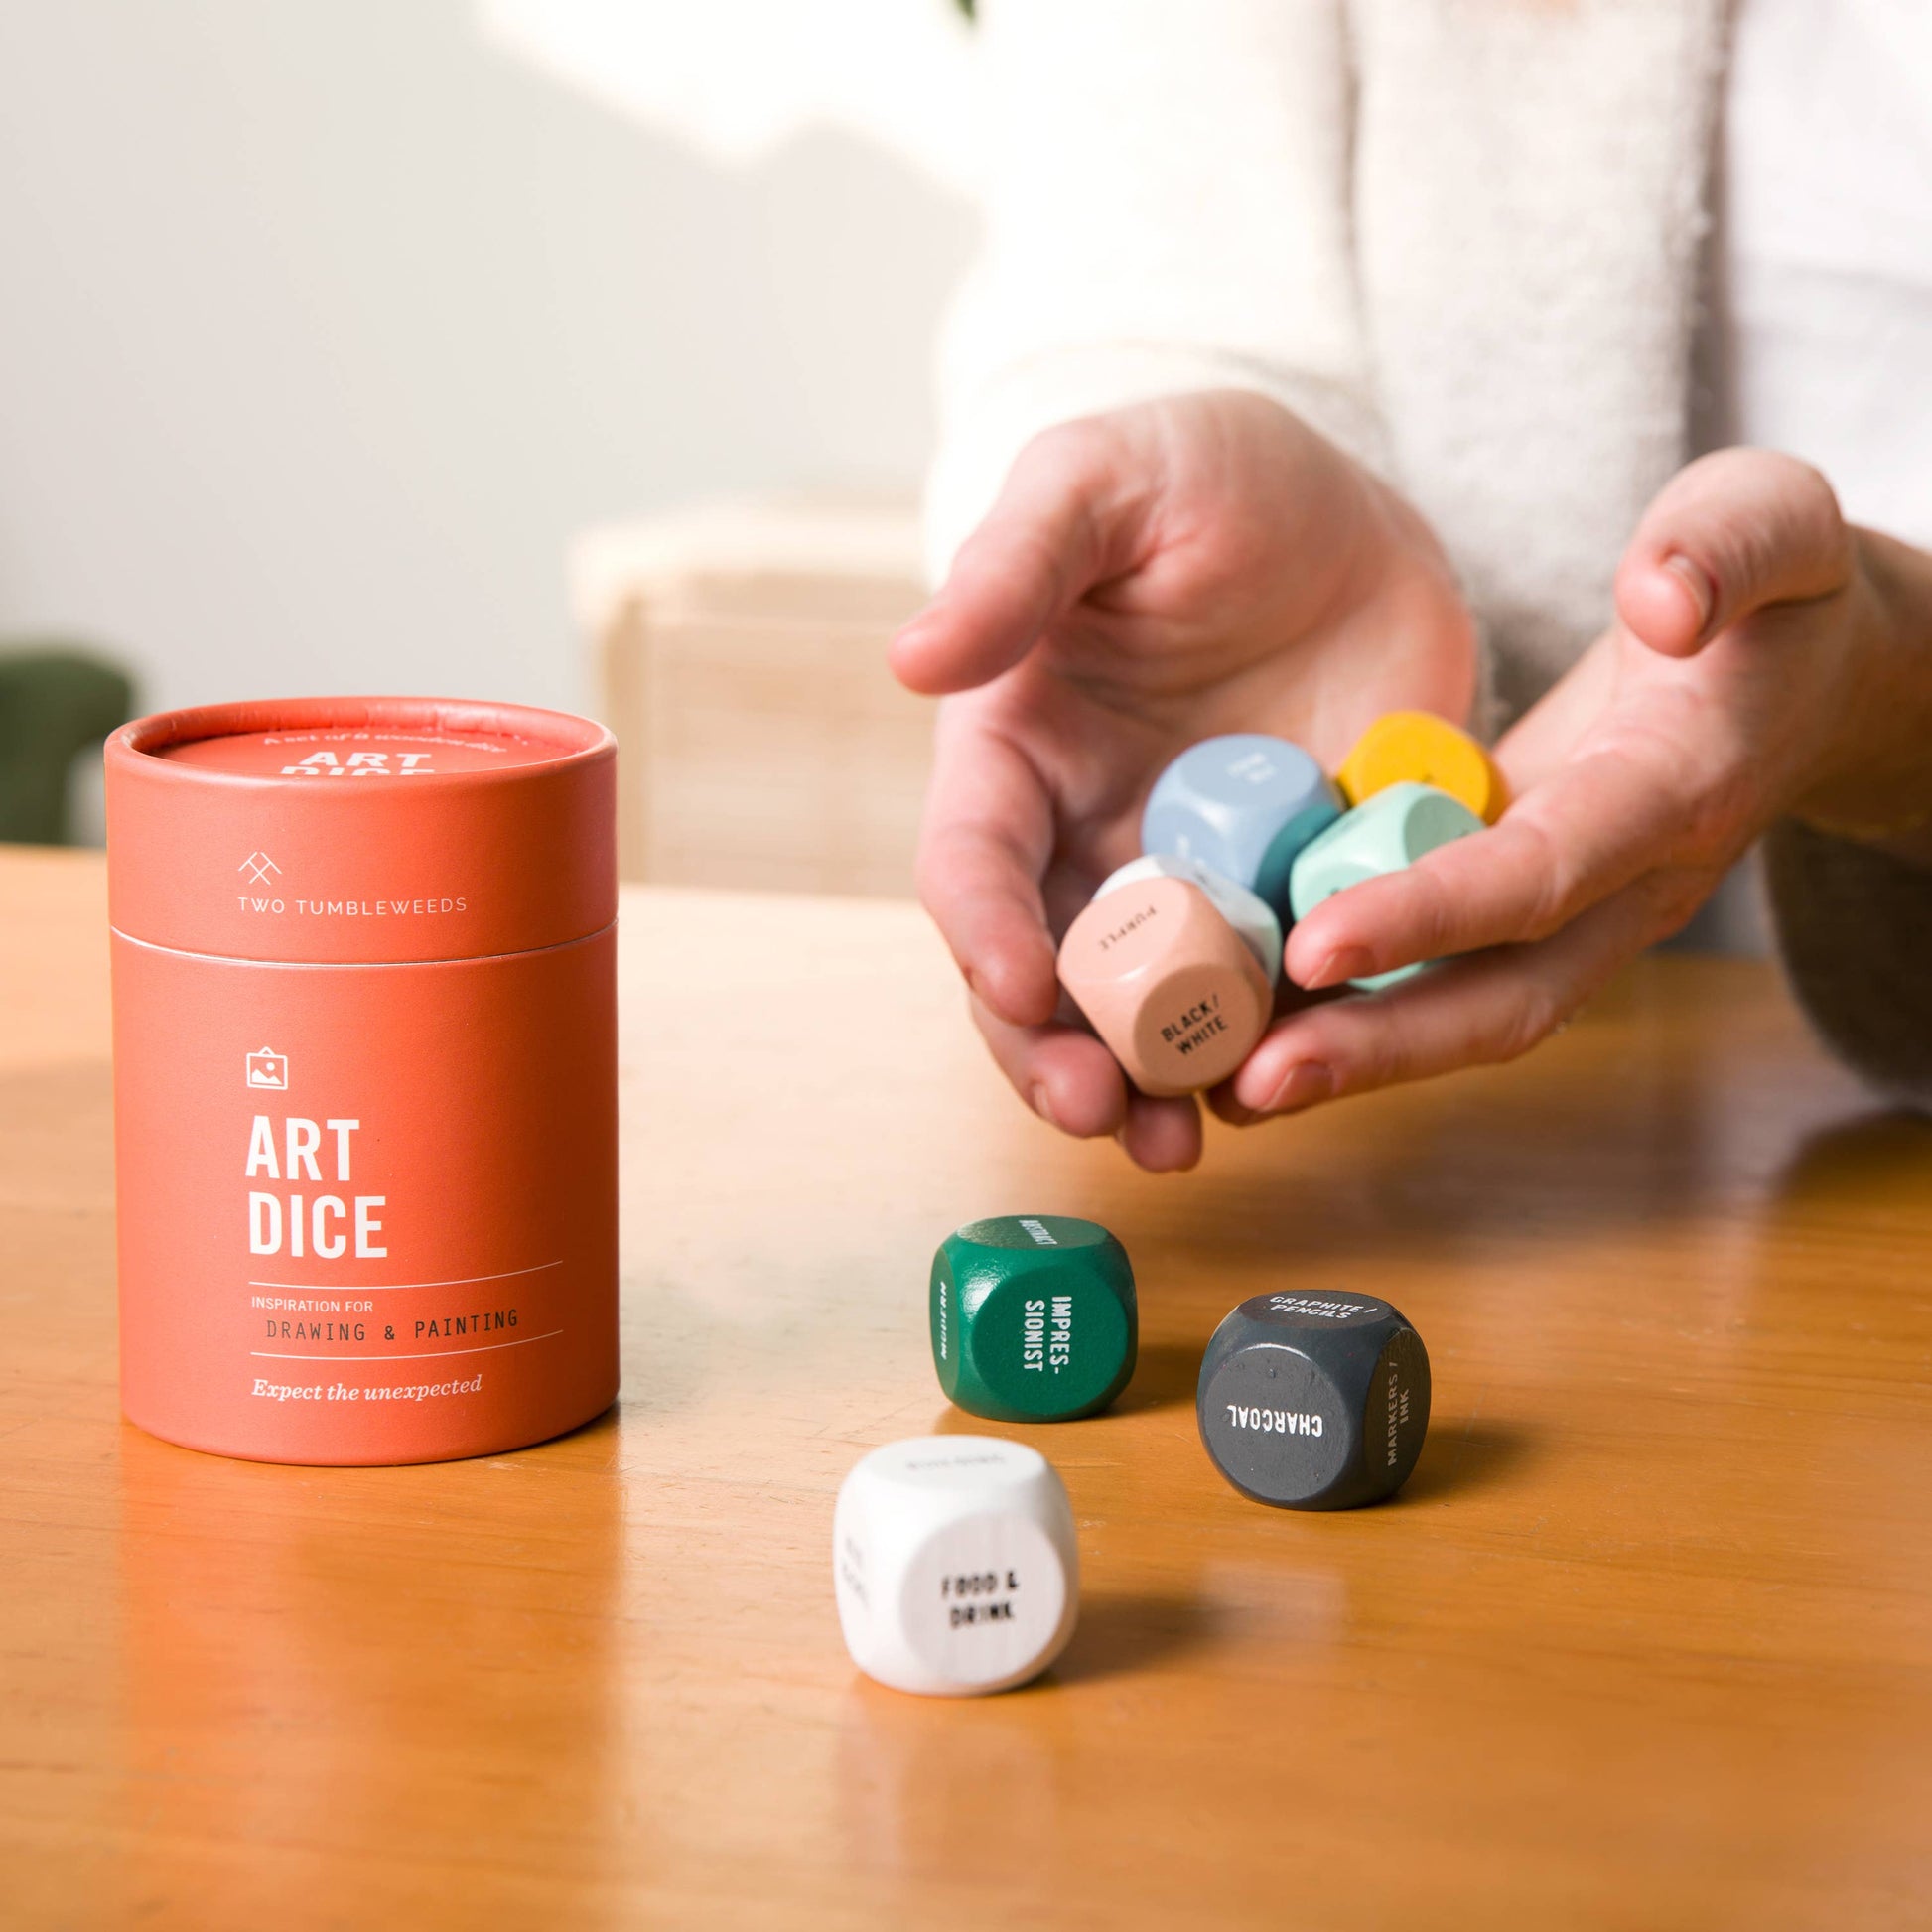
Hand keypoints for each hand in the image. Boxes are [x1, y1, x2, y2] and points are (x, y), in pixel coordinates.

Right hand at [890, 389, 1477, 1169]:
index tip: (1018, 986)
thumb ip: (1016, 562)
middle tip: (1103, 1111)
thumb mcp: (1104, 482)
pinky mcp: (1294, 902)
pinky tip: (1301, 1079)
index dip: (982, 931)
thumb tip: (910, 661)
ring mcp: (1194, 885)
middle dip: (1059, 1056)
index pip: (971, 865)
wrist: (1352, 512)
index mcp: (1015, 758)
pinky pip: (1278, 993)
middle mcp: (1088, 843)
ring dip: (1158, 1086)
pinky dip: (1280, 1047)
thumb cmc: (1200, 475)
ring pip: (1152, 1014)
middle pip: (1047, 980)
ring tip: (1183, 1142)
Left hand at [1226, 447, 1931, 1124]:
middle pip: (1503, 999)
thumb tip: (1660, 601)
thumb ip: (1723, 549)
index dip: (1432, 915)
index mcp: (1674, 791)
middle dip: (1375, 1048)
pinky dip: (1359, 1024)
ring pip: (1471, 1018)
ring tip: (1222, 1093)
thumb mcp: (1770, 523)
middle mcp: (1630, 888)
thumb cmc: (1772, 591)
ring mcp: (1584, 921)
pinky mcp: (1535, 922)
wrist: (1808, 680)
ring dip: (1353, 1064)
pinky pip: (1449, 988)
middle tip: (1245, 1082)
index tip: (1314, 945)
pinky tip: (1255, 1035)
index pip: (1543, 871)